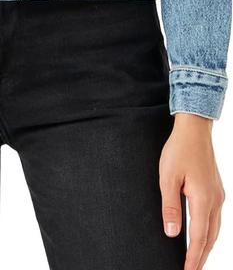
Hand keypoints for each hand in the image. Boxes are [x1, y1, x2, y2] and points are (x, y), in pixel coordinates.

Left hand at [159, 112, 225, 269]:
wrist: (194, 129)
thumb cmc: (179, 150)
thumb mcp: (167, 177)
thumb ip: (170, 206)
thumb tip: (172, 233)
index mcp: (203, 199)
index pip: (199, 238)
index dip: (193, 257)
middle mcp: (215, 200)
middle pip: (210, 238)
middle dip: (201, 257)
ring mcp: (218, 195)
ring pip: (214, 229)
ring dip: (206, 246)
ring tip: (196, 258)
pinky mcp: (216, 189)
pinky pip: (215, 218)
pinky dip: (209, 232)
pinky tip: (202, 234)